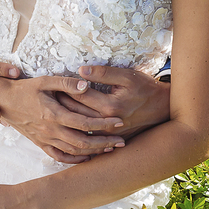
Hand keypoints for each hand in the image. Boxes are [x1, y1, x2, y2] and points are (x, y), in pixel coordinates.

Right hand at [0, 75, 126, 163]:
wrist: (2, 101)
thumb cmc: (25, 88)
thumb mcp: (45, 81)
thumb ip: (67, 83)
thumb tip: (87, 85)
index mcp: (54, 114)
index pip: (84, 123)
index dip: (103, 124)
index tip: (119, 122)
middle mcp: (50, 130)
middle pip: (82, 142)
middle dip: (104, 143)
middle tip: (121, 142)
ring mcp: (45, 139)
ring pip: (73, 151)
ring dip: (93, 152)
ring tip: (110, 149)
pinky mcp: (40, 143)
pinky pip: (59, 156)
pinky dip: (74, 159)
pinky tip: (87, 157)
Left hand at [56, 65, 170, 138]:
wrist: (163, 108)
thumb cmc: (146, 89)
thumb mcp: (127, 76)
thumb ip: (103, 73)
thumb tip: (81, 70)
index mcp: (109, 106)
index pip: (78, 96)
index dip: (64, 87)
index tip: (51, 82)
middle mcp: (107, 123)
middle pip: (75, 113)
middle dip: (60, 104)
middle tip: (46, 96)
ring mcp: (108, 133)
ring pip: (79, 127)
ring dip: (65, 118)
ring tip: (52, 109)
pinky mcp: (111, 138)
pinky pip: (88, 136)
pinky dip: (75, 131)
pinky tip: (66, 125)